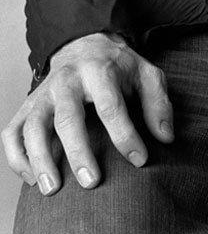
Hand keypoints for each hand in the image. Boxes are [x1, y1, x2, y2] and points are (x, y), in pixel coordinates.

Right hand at [2, 32, 173, 195]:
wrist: (84, 45)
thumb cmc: (118, 67)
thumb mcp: (146, 74)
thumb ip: (158, 103)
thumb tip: (165, 137)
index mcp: (99, 71)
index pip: (111, 105)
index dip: (125, 135)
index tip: (140, 159)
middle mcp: (66, 81)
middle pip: (67, 118)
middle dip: (78, 152)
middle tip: (91, 182)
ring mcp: (43, 94)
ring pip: (33, 127)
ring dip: (40, 159)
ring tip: (52, 189)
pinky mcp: (27, 106)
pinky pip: (12, 133)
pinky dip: (17, 157)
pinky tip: (32, 178)